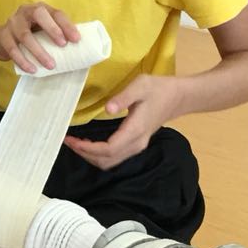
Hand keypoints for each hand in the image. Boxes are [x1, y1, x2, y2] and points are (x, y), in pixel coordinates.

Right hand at [0, 2, 79, 73]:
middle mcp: (25, 11)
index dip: (67, 25)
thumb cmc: (29, 35)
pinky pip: (13, 49)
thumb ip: (56, 35)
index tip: (76, 40)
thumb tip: (79, 51)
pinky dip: (23, 61)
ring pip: (25, 35)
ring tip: (50, 65)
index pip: (56, 13)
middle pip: (39, 15)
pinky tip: (32, 70)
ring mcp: (12, 23)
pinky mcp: (3, 36)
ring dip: (39, 51)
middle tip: (63, 45)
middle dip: (52, 29)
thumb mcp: (42, 30)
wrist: (1, 40)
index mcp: (40, 9)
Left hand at [63, 74, 181, 170]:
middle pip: (107, 160)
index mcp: (134, 131)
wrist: (178, 97)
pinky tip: (89, 143)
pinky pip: (115, 157)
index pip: (108, 149)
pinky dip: (99, 154)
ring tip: (75, 143)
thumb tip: (107, 109)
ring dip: (91, 156)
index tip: (71, 140)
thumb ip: (123, 97)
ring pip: (110, 162)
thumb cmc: (158, 89)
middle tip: (68, 141)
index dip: (87, 149)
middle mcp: (136, 143)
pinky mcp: (136, 144)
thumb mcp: (140, 85)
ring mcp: (137, 146)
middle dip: (85, 154)